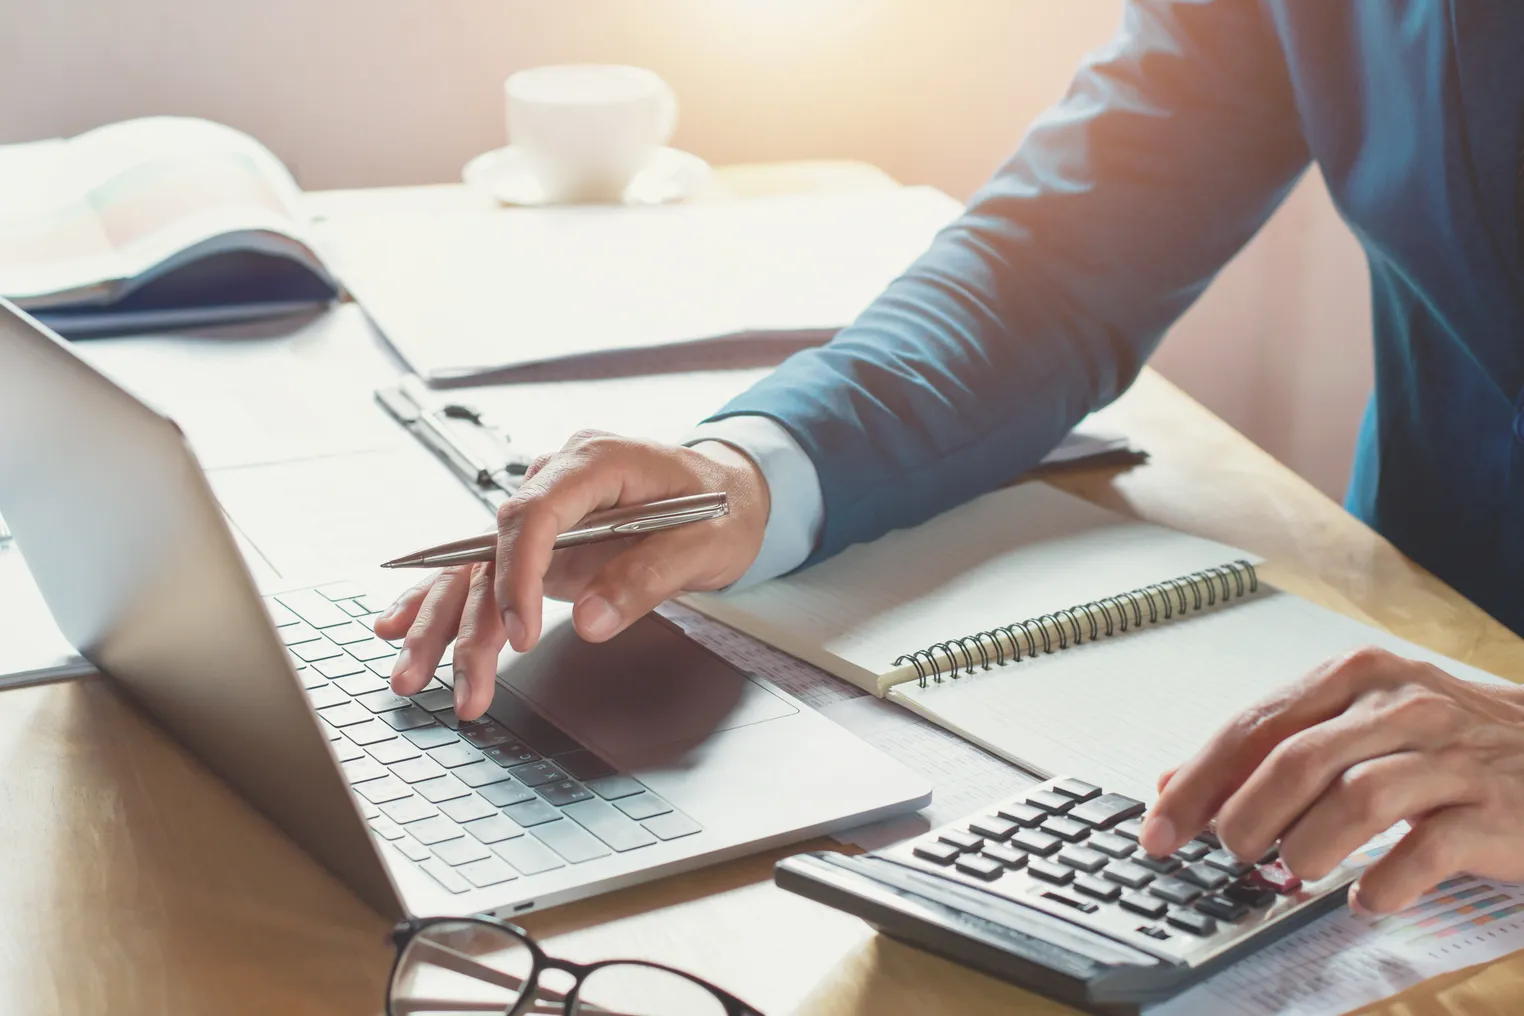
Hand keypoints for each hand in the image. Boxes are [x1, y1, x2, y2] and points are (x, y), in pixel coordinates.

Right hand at [371, 431, 770, 720]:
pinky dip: (442, 601)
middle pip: (492, 548)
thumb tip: (588, 622)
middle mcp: (557, 479)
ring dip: (442, 624)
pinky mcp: (540, 541)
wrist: (730, 490)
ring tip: (411, 677)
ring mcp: (544, 511)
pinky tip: (399, 626)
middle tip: (461, 683)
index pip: (533, 513)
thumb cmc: (723, 507)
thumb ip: (646, 578)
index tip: (519, 632)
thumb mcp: (706, 544)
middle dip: (467, 620)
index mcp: (596, 461)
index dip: (518, 573)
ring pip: (476, 566)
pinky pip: (482, 569)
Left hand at [1139, 646, 1523, 913]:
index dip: (1197, 783)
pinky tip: (1368, 898)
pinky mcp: (1492, 810)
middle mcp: (1399, 705)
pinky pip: (1425, 851)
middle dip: (1246, 819)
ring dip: (1309, 848)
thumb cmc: (1448, 740)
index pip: (1253, 727)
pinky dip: (1384, 883)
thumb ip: (1270, 747)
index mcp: (1354, 677)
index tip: (1160, 829)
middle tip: (1235, 854)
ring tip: (1298, 871)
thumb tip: (1176, 783)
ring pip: (1355, 801)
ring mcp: (1448, 756)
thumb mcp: (1357, 721)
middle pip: (1295, 762)